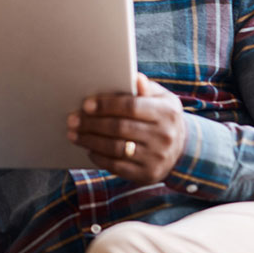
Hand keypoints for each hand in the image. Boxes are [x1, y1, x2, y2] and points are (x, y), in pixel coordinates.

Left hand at [66, 73, 186, 183]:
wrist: (181, 150)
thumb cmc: (163, 117)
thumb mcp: (163, 99)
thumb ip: (147, 88)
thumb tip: (135, 78)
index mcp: (166, 112)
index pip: (131, 106)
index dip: (106, 105)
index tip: (86, 104)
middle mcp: (163, 135)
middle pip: (119, 127)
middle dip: (92, 123)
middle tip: (72, 120)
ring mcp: (156, 157)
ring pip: (115, 148)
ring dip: (90, 141)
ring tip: (74, 134)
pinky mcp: (147, 174)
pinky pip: (117, 166)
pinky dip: (99, 157)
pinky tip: (89, 149)